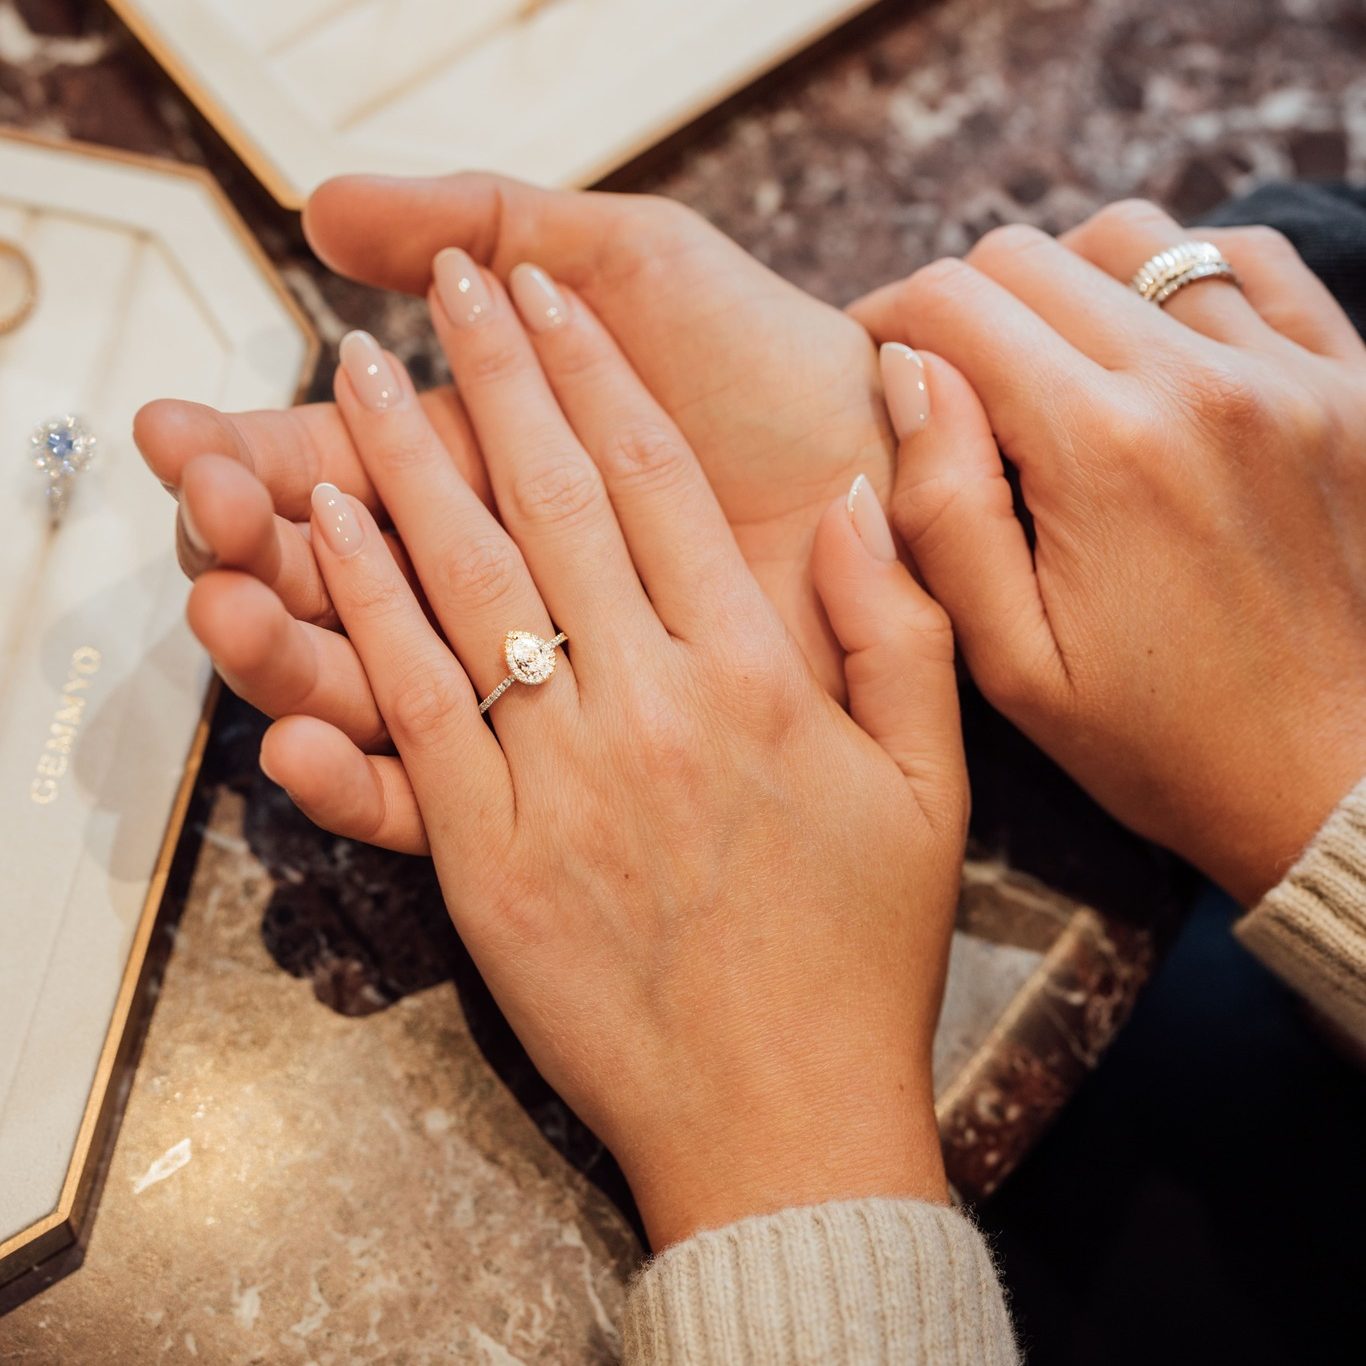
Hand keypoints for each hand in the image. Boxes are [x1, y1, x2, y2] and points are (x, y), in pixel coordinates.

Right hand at [135, 173, 892, 740]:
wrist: (884, 458)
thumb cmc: (770, 362)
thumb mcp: (638, 260)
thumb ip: (498, 212)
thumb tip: (332, 205)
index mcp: (494, 467)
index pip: (343, 470)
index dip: (258, 450)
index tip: (177, 435)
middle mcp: (505, 572)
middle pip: (349, 575)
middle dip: (258, 547)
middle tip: (192, 524)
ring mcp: (543, 668)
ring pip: (384, 676)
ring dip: (293, 654)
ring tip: (226, 617)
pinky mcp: (583, 754)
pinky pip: (463, 781)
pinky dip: (376, 769)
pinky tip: (301, 747)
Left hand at [260, 255, 964, 1248]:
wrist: (779, 1119)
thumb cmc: (859, 955)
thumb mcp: (931, 786)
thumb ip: (898, 631)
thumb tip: (852, 500)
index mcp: (757, 680)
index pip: (657, 486)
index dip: (594, 374)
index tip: (546, 295)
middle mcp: (649, 709)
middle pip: (550, 506)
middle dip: (489, 378)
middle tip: (441, 286)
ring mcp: (555, 782)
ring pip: (464, 587)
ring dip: (405, 465)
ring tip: (359, 371)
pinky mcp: (485, 856)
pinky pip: (413, 707)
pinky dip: (364, 608)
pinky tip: (328, 526)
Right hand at [853, 199, 1365, 904]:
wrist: (1333, 783)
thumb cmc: (1159, 740)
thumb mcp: (1011, 664)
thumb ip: (945, 511)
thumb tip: (908, 375)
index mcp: (1103, 450)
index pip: (953, 303)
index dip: (888, 323)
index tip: (876, 367)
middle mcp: (1200, 383)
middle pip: (1031, 256)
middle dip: (963, 307)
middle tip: (952, 384)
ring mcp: (1289, 373)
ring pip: (1134, 239)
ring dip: (1064, 286)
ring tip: (1046, 367)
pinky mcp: (1348, 386)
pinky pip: (1248, 264)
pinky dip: (1178, 278)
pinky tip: (1150, 346)